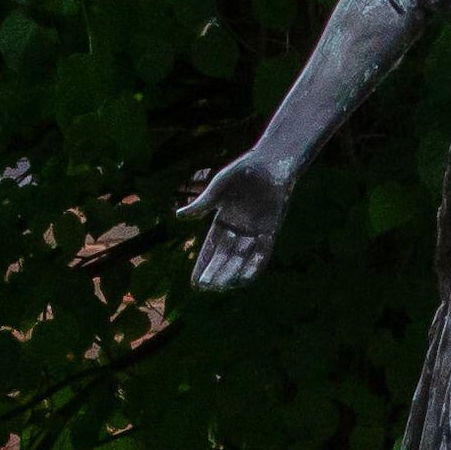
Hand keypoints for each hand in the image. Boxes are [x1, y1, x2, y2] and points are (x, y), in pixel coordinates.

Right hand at [183, 146, 293, 291]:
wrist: (270, 162)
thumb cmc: (242, 171)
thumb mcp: (218, 188)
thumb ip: (202, 204)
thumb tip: (179, 216)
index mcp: (223, 221)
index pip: (210, 248)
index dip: (203, 265)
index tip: (195, 282)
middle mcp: (238, 230)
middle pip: (225, 256)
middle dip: (215, 272)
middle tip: (206, 287)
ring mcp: (255, 231)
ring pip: (242, 258)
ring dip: (232, 273)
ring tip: (222, 286)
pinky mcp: (271, 229)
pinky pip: (263, 252)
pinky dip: (255, 265)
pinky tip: (245, 278)